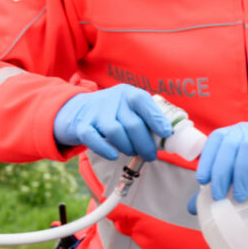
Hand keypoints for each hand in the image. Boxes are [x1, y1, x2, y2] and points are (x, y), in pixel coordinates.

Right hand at [52, 85, 175, 161]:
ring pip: (115, 132)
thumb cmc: (113, 112)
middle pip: (132, 124)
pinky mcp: (82, 126)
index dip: (156, 118)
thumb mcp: (128, 106)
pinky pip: (93, 139)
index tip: (166, 134)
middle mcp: (112, 99)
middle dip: (145, 144)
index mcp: (127, 93)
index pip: (143, 101)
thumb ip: (146, 117)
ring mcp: (95, 112)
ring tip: (132, 152)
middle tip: (150, 155)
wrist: (77, 110)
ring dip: (127, 147)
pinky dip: (105, 150)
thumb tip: (170, 137)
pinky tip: (114, 155)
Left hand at [191, 121, 247, 206]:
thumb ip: (218, 187)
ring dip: (242, 172)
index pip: (215, 140)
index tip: (203, 182)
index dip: (207, 159)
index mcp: (233, 133)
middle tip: (220, 196)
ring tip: (241, 196)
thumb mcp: (241, 175)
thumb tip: (192, 208)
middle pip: (230, 145)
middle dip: (222, 171)